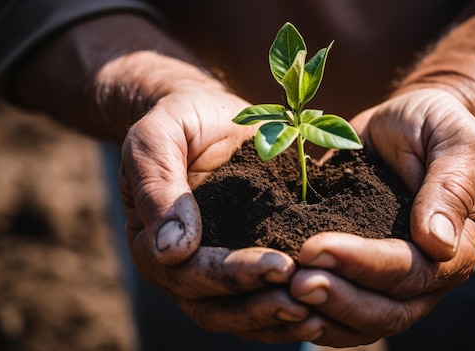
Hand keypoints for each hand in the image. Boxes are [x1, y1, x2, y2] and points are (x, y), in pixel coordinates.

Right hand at [116, 53, 311, 341]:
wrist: (205, 115)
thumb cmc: (179, 122)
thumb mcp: (157, 139)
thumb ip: (158, 187)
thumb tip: (172, 250)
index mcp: (154, 242)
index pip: (190, 273)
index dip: (234, 275)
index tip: (280, 266)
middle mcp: (182, 267)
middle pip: (215, 308)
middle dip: (261, 306)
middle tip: (306, 300)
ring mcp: (214, 271)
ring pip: (240, 315)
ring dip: (277, 319)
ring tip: (319, 314)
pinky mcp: (244, 265)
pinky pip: (261, 299)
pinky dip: (286, 312)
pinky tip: (321, 310)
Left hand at [289, 88, 474, 345]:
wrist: (408, 122)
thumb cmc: (437, 126)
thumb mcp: (455, 142)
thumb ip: (450, 187)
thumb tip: (438, 243)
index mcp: (457, 248)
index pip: (410, 272)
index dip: (363, 265)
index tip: (315, 248)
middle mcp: (427, 276)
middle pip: (386, 311)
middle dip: (338, 298)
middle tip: (294, 282)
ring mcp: (392, 281)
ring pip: (362, 322)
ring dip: (323, 313)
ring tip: (284, 294)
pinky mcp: (362, 274)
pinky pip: (342, 310)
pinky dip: (314, 312)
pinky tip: (281, 300)